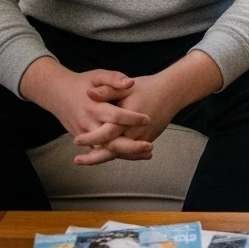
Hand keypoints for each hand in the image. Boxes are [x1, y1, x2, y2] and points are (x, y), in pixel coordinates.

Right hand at [19, 58, 152, 163]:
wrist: (58, 94)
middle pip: (110, 141)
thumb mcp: (98, 75)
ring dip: (127, 154)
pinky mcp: (85, 141)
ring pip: (106, 151)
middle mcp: (88, 124)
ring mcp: (85, 135)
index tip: (147, 119)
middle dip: (130, 146)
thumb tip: (131, 83)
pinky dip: (118, 155)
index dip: (131, 118)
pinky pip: (102, 152)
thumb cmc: (82, 84)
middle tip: (150, 145)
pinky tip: (136, 155)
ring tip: (148, 153)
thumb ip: (114, 79)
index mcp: (93, 106)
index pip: (114, 116)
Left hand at [73, 51, 222, 165]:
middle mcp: (136, 131)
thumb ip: (107, 90)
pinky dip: (117, 155)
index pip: (107, 132)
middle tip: (77, 160)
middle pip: (113, 150)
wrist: (172, 92)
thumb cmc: (148, 87)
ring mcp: (143, 138)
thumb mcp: (126, 86)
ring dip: (103, 158)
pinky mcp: (147, 140)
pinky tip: (104, 157)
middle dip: (94, 157)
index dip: (91, 138)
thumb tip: (89, 94)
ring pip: (121, 153)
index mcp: (129, 117)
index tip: (76, 140)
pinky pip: (130, 152)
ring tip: (86, 161)